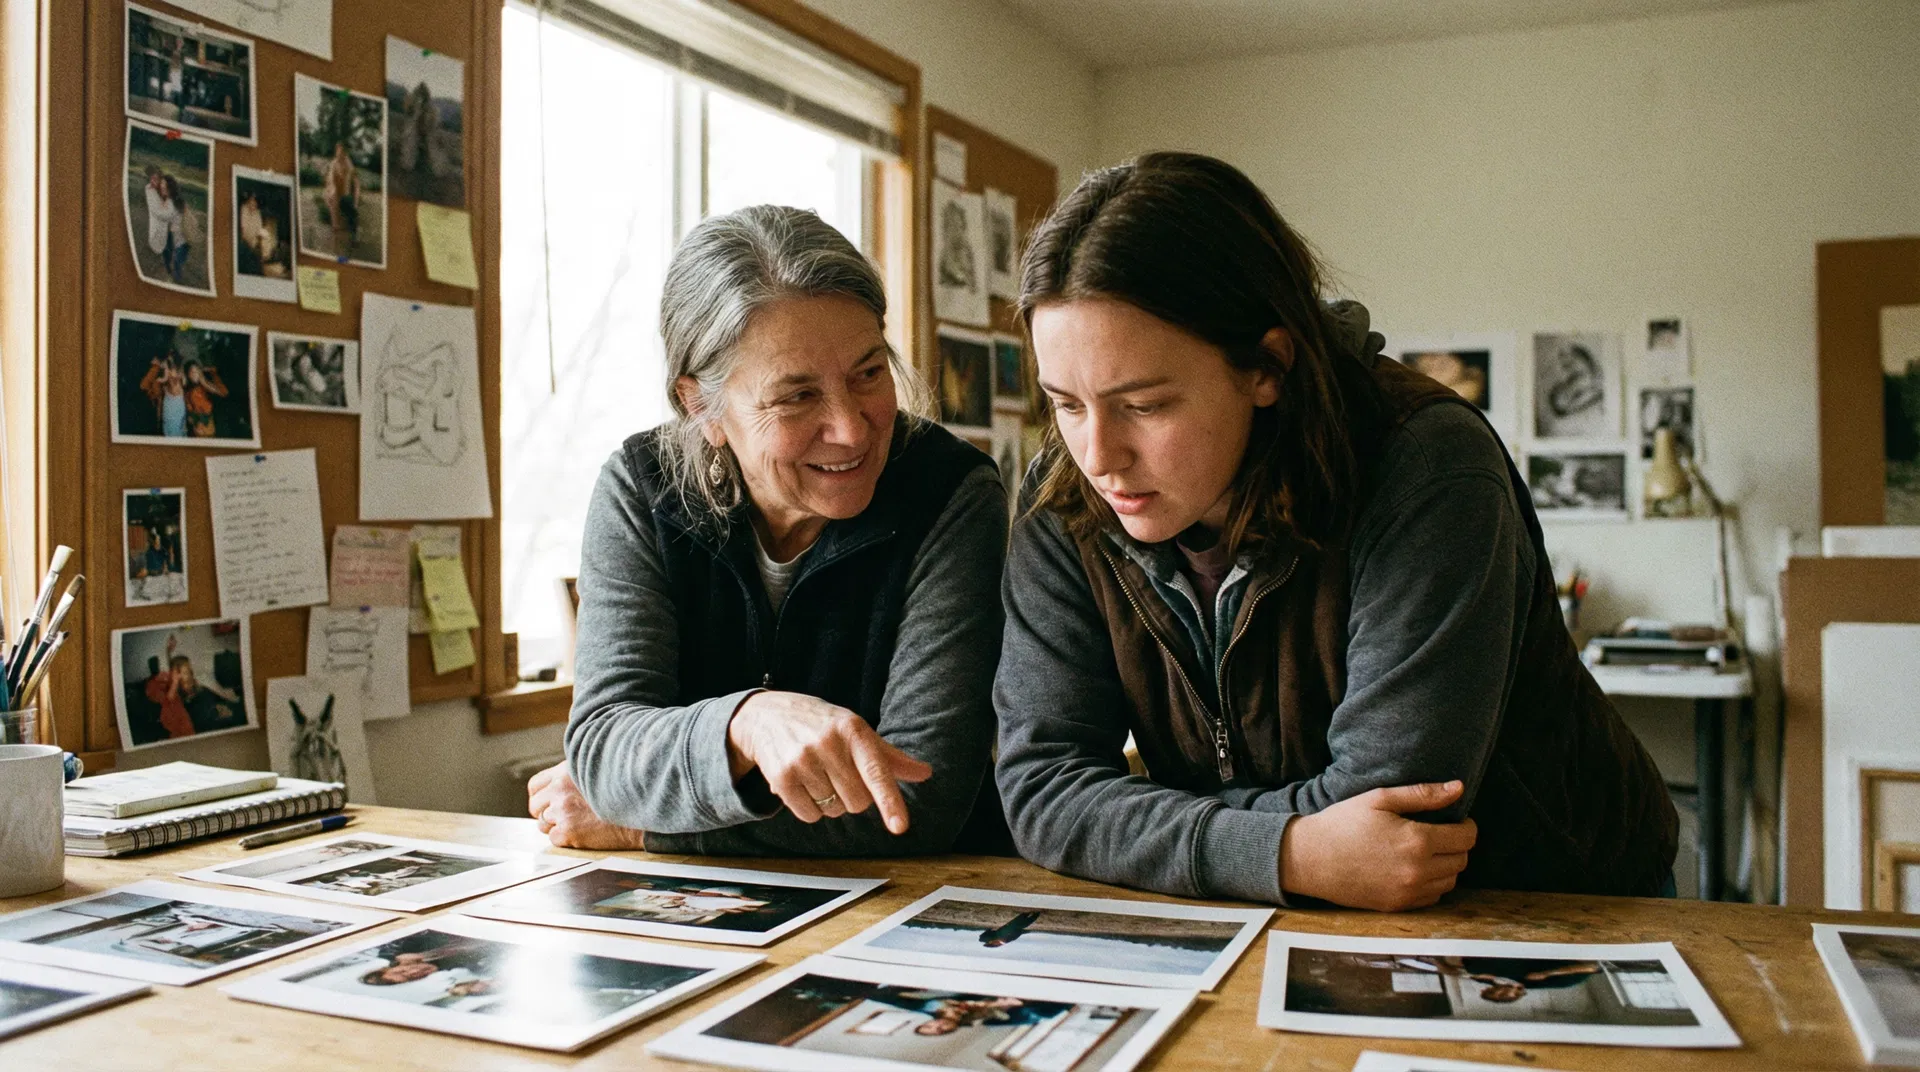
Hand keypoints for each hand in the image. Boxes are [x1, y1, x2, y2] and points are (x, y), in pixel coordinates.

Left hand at [527, 763, 645, 849]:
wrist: (641, 813)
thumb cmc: (623, 792)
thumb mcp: (597, 771)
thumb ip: (574, 775)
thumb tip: (557, 786)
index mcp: (566, 771)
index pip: (535, 785)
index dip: (540, 796)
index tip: (549, 802)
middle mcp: (560, 788)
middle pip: (535, 806)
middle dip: (546, 813)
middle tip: (564, 817)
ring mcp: (563, 810)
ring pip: (543, 824)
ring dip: (557, 826)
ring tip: (580, 823)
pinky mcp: (568, 830)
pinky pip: (554, 839)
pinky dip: (566, 839)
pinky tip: (585, 832)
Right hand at [726, 691, 931, 833]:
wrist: (766, 715)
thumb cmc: (821, 725)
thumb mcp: (855, 730)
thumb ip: (890, 757)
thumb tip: (925, 773)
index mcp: (854, 730)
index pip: (877, 771)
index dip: (890, 801)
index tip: (899, 826)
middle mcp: (828, 743)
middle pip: (858, 802)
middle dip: (853, 797)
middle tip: (839, 774)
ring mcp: (803, 760)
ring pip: (834, 811)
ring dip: (830, 802)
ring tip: (818, 775)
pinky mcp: (781, 777)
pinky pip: (810, 816)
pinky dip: (811, 809)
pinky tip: (803, 784)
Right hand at [1279, 780, 1477, 911]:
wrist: (1310, 858)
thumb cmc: (1343, 823)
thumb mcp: (1380, 798)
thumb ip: (1423, 794)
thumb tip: (1458, 788)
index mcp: (1417, 841)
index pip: (1466, 837)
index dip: (1466, 825)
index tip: (1456, 819)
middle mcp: (1418, 870)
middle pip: (1462, 860)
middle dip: (1457, 844)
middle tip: (1440, 833)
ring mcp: (1408, 892)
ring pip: (1451, 880)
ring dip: (1447, 865)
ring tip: (1427, 851)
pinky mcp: (1398, 905)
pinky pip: (1433, 897)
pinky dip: (1432, 883)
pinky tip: (1414, 868)